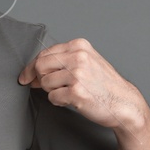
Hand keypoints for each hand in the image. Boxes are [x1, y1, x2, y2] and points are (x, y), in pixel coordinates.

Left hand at [17, 37, 145, 131]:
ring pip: (44, 83)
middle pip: (40, 66)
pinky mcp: (76, 92)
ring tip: (69, 93)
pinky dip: (59, 102)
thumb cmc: (104, 85)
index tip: (25, 76)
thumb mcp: (87, 62)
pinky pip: (52, 97)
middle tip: (47, 87)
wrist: (124, 103)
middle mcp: (78, 57)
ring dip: (52, 91)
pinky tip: (73, 100)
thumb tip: (33, 71)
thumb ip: (62, 61)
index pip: (45, 53)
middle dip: (39, 79)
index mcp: (79, 46)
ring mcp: (77, 74)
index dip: (31, 67)